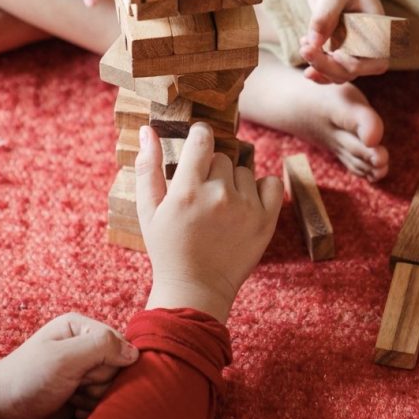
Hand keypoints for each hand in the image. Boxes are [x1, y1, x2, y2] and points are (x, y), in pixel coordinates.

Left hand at [0, 313, 138, 418]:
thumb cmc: (27, 379)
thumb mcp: (64, 358)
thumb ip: (102, 347)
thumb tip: (135, 353)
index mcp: (79, 327)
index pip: (119, 343)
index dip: (108, 363)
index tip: (84, 371)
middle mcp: (83, 347)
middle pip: (117, 368)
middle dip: (97, 383)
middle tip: (72, 386)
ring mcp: (81, 372)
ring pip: (111, 388)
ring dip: (92, 399)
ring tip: (69, 398)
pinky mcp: (79, 396)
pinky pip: (101, 404)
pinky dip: (89, 411)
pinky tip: (71, 411)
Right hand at [135, 124, 282, 323]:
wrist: (196, 288)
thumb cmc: (167, 248)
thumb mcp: (148, 210)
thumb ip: (148, 167)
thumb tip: (147, 130)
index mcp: (187, 190)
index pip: (202, 139)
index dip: (200, 136)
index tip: (198, 143)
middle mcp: (218, 195)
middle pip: (222, 157)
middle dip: (211, 169)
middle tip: (202, 194)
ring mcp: (246, 208)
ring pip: (244, 171)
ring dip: (233, 182)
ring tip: (220, 207)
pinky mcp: (266, 221)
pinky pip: (271, 183)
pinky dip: (261, 188)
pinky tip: (246, 203)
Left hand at [301, 0, 397, 84]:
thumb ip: (324, 16)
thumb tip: (313, 43)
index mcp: (378, 31)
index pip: (369, 64)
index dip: (347, 65)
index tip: (325, 51)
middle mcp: (369, 43)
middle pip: (350, 72)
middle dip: (326, 67)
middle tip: (304, 49)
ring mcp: (354, 47)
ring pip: (338, 73)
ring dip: (318, 67)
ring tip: (303, 46)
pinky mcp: (340, 46)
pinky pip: (330, 66)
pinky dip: (315, 63)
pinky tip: (304, 44)